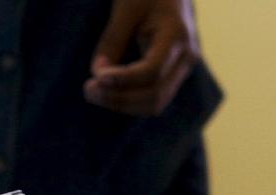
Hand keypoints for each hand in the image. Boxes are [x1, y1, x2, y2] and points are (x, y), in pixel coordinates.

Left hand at [84, 0, 199, 115]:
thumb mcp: (126, 9)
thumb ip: (113, 41)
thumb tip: (98, 75)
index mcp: (177, 35)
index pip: (152, 71)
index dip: (122, 80)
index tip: (96, 77)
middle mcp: (186, 56)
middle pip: (155, 95)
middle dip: (119, 98)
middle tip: (88, 89)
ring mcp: (184, 67)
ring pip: (155, 103)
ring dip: (122, 104)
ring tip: (94, 92)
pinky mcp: (174, 73)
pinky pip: (153, 98)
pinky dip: (129, 101)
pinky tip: (108, 91)